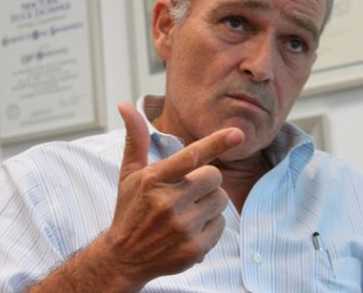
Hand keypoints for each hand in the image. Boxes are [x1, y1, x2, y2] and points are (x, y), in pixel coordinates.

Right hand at [103, 102, 243, 287]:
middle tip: (187, 191)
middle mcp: (168, 203)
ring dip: (210, 202)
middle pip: (214, 177)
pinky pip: (221, 225)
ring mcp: (182, 227)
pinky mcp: (194, 248)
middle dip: (206, 181)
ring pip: (221, 200)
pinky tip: (190, 230)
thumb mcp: (129, 174)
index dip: (216, 143)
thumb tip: (126, 105)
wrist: (124, 258)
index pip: (191, 156)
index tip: (238, 133)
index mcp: (153, 180)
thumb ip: (136, 139)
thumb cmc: (131, 209)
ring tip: (187, 211)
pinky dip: (210, 225)